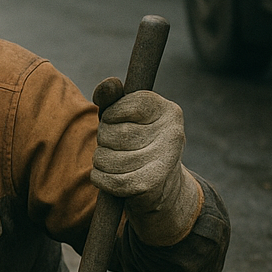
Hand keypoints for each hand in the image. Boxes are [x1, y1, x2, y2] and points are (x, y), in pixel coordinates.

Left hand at [90, 85, 200, 245]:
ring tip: (112, 161)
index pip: (121, 106)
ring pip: (106, 158)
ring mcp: (164, 161)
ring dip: (100, 161)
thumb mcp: (125, 116)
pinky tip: (105, 175)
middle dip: (103, 139)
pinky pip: (109, 180)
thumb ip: (112, 98)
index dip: (109, 114)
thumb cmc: (136, 143)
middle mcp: (172, 134)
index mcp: (169, 111)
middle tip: (114, 145)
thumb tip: (109, 85)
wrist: (161, 186)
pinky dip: (99, 178)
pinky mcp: (150, 185)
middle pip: (111, 133)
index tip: (115, 121)